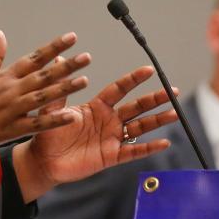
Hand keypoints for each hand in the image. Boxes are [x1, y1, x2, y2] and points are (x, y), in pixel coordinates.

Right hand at [0, 30, 90, 174]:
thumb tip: (0, 33)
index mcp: (3, 76)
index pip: (34, 58)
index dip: (54, 47)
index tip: (71, 38)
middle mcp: (10, 91)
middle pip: (44, 75)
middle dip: (67, 66)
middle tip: (87, 57)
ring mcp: (11, 110)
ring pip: (43, 97)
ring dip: (65, 89)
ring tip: (85, 81)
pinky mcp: (10, 130)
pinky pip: (37, 125)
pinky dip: (54, 121)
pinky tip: (71, 116)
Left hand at [13, 65, 178, 201]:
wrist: (43, 160)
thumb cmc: (47, 133)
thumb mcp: (53, 109)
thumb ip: (59, 87)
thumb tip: (59, 58)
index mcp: (96, 107)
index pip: (119, 89)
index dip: (133, 79)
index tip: (149, 70)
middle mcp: (108, 121)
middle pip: (136, 107)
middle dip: (154, 98)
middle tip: (172, 90)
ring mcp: (111, 138)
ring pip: (140, 127)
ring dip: (157, 120)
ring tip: (175, 113)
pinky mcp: (111, 156)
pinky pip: (134, 151)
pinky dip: (149, 148)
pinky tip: (164, 141)